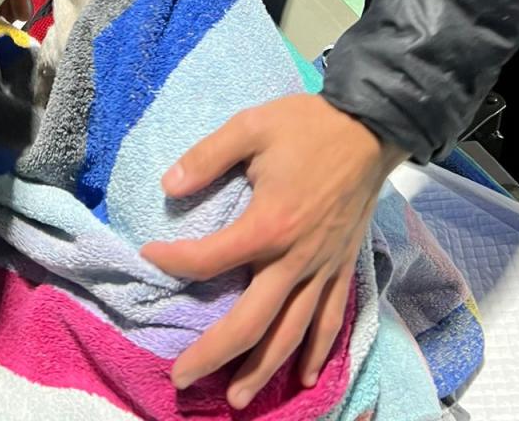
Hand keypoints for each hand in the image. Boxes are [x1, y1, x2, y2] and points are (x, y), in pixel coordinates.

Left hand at [141, 94, 403, 409]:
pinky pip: (330, 319)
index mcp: (269, 224)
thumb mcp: (250, 127)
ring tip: (235, 398)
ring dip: (261, 369)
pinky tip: (301, 375)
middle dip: (214, 355)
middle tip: (181, 377)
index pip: (210, 259)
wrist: (369, 126)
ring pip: (290, 333)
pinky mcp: (343, 266)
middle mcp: (295, 258)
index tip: (150, 256)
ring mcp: (322, 267)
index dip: (174, 262)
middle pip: (251, 322)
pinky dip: (316, 351)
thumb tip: (168, 185)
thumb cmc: (307, 125)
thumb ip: (207, 156)